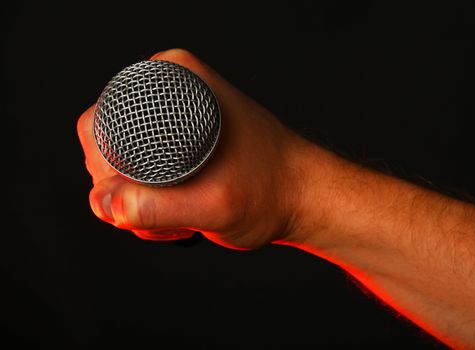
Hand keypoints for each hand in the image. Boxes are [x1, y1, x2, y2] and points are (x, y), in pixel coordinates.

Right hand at [78, 49, 302, 248]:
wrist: (301, 197)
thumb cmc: (270, 192)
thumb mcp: (214, 204)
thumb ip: (154, 207)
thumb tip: (104, 203)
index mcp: (173, 81)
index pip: (98, 126)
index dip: (110, 173)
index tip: (151, 199)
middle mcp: (169, 91)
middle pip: (104, 149)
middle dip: (128, 193)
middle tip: (172, 212)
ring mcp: (174, 118)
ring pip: (120, 168)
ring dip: (142, 203)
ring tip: (184, 213)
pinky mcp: (179, 142)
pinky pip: (140, 175)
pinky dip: (153, 202)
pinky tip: (183, 212)